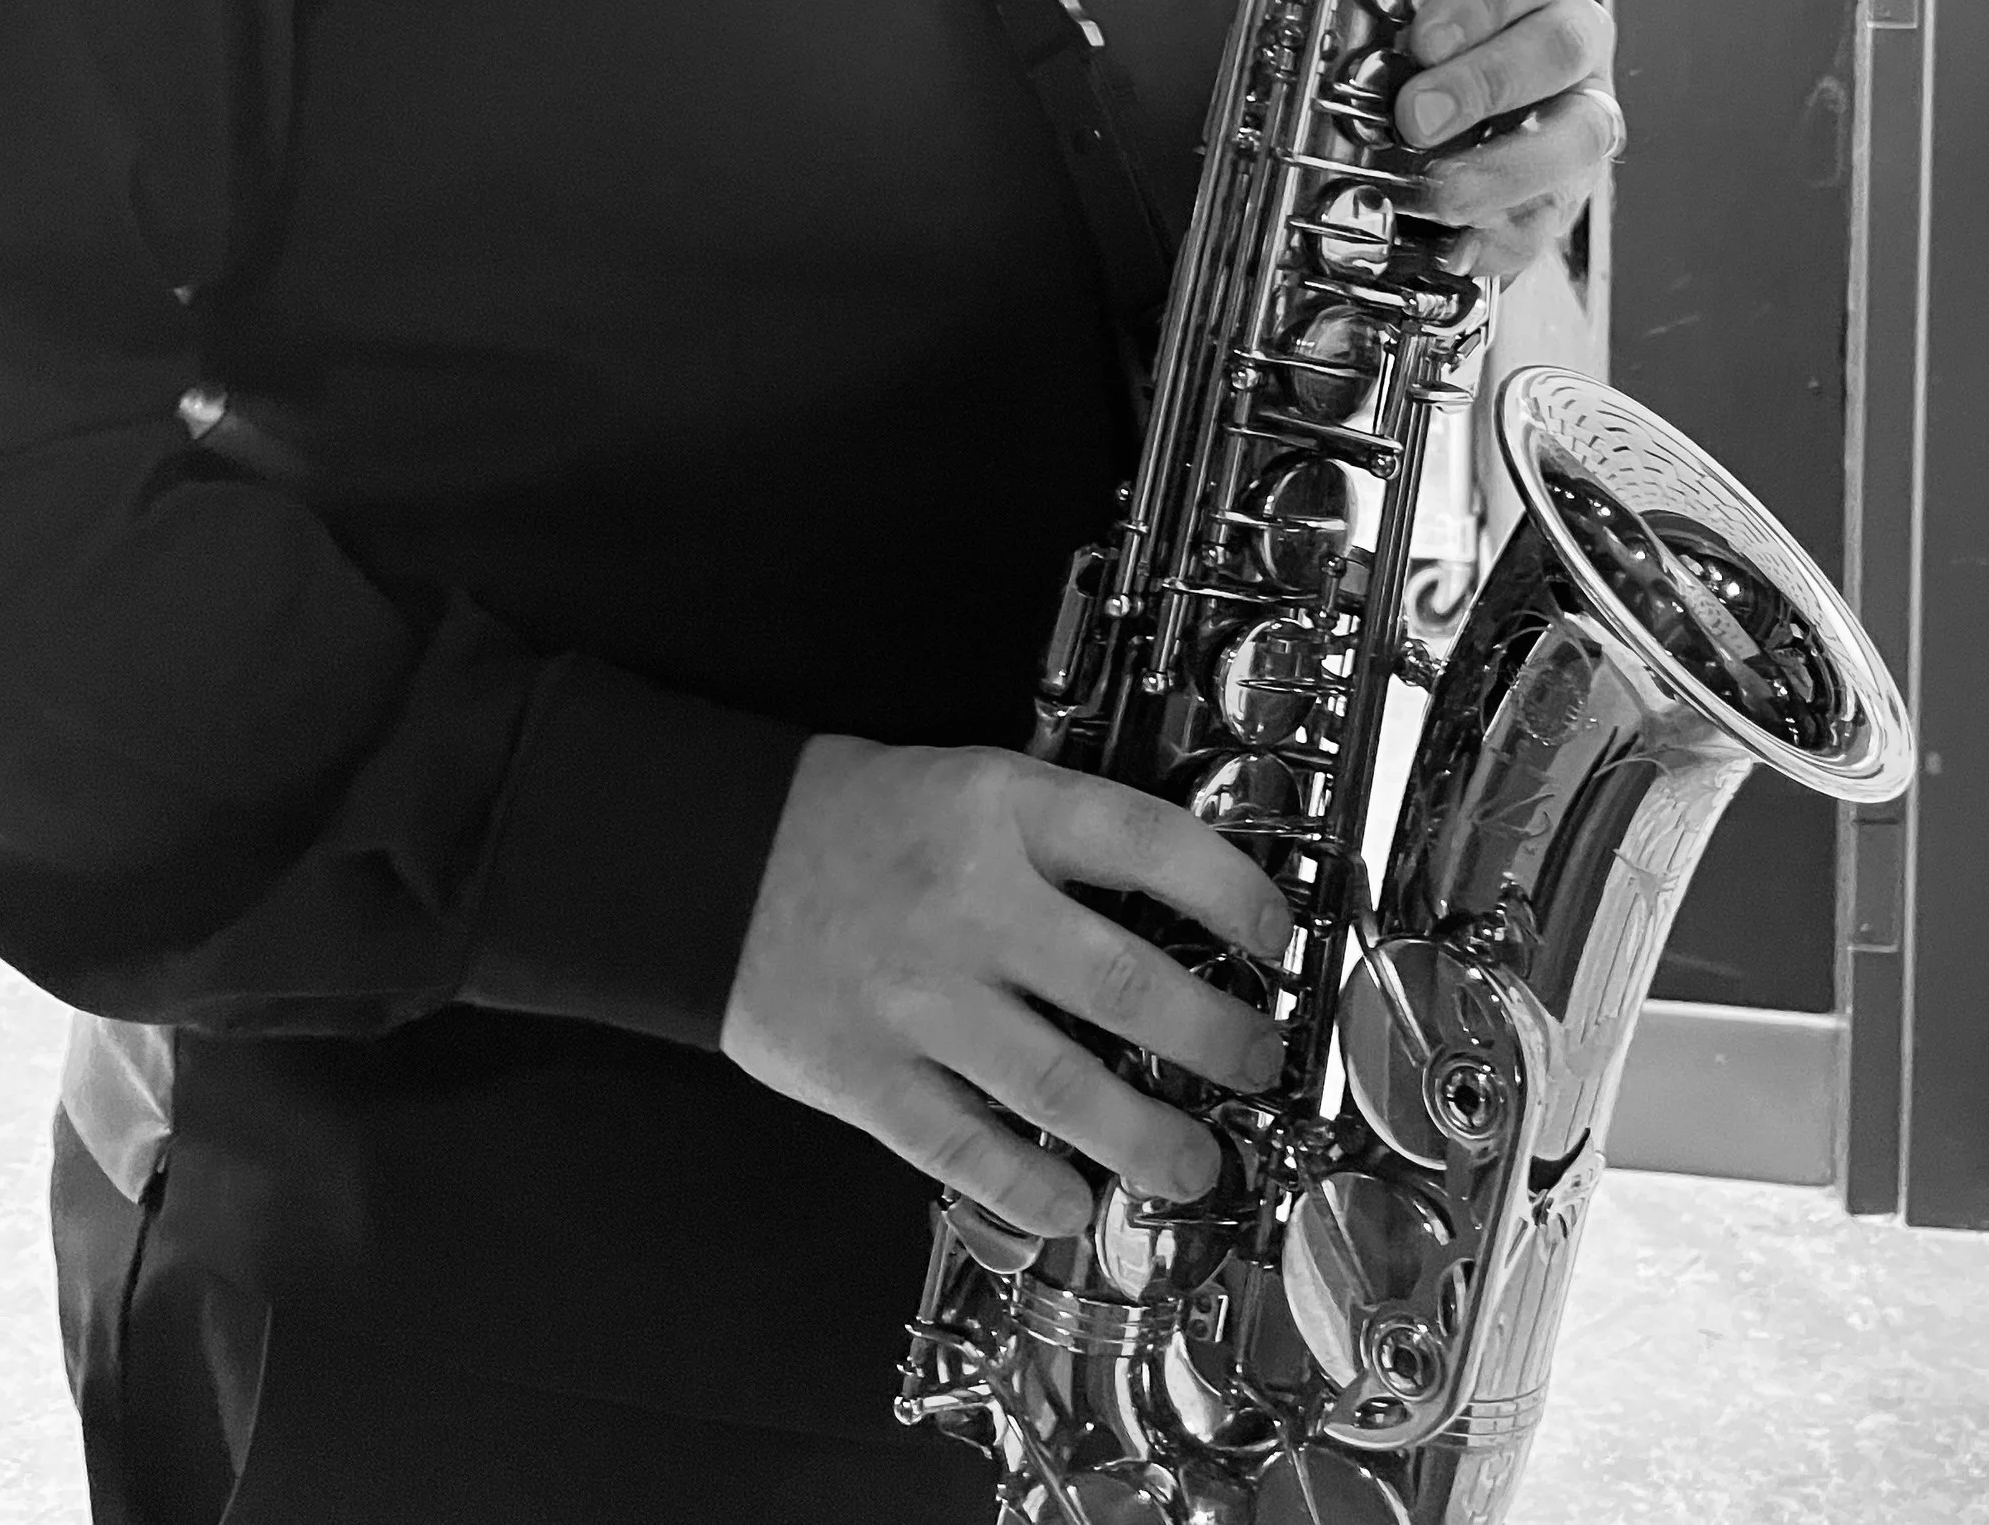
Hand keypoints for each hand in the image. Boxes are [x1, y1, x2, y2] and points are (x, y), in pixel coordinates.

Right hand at [720, 735, 1291, 1237]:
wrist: (710, 861)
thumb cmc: (854, 819)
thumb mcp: (970, 783)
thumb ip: (1060, 838)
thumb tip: (1178, 906)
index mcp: (1001, 810)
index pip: (1151, 843)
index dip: (1234, 892)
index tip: (1278, 936)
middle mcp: (971, 904)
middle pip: (1129, 983)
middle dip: (1218, 1037)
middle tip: (1260, 1065)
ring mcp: (919, 998)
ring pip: (1063, 1088)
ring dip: (1148, 1139)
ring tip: (1198, 1166)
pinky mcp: (869, 1076)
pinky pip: (969, 1150)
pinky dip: (1032, 1189)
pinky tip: (1077, 1205)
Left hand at [1199, 0, 1618, 288]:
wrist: (1452, 117)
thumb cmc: (1412, 33)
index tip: (1421, 34)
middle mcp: (1565, 38)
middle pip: (1560, 46)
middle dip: (1485, 84)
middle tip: (1411, 117)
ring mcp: (1576, 116)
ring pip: (1578, 136)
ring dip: (1503, 168)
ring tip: (1429, 192)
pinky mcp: (1567, 190)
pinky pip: (1554, 217)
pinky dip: (1506, 237)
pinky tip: (1455, 249)